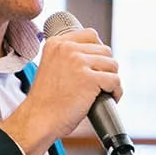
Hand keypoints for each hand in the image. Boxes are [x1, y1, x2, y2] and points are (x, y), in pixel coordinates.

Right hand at [0, 29, 120, 154]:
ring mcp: (78, 62)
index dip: (98, 51)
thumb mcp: (51, 67)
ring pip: (113, 64)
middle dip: (106, 67)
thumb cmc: (46, 101)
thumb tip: (96, 56)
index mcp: (56, 43)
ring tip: (105, 91)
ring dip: (112, 79)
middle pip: (105, 50)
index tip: (96, 66)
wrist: (38, 119)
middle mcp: (67, 48)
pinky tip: (110, 98)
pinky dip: (116, 91)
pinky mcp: (89, 79)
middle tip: (101, 83)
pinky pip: (115, 80)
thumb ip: (68, 57)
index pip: (90, 35)